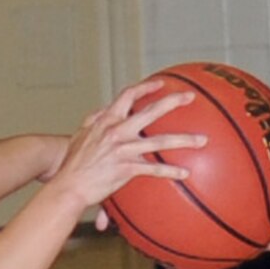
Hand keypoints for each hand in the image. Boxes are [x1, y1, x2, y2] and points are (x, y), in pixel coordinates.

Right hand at [52, 81, 207, 211]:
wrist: (68, 185)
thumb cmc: (72, 164)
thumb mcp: (80, 135)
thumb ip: (93, 120)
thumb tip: (102, 110)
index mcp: (107, 120)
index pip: (129, 95)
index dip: (146, 87)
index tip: (161, 82)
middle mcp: (117, 131)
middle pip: (151, 111)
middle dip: (173, 102)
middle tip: (190, 98)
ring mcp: (123, 150)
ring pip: (160, 141)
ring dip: (184, 140)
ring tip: (202, 140)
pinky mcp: (126, 169)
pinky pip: (153, 169)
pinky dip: (170, 171)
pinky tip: (184, 173)